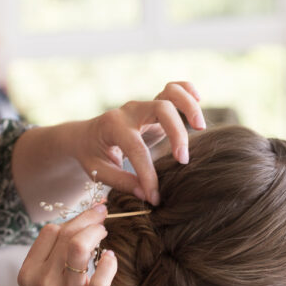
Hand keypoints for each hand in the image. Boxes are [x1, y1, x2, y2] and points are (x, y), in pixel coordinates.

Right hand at [18, 204, 116, 285]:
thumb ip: (50, 259)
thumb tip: (77, 226)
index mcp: (29, 272)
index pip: (49, 232)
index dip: (72, 218)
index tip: (88, 215)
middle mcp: (44, 280)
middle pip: (66, 233)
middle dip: (89, 218)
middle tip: (103, 215)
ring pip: (79, 246)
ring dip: (96, 231)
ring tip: (105, 233)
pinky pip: (102, 272)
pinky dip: (109, 260)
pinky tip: (111, 259)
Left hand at [76, 80, 204, 204]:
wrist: (85, 136)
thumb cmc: (91, 154)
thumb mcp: (98, 171)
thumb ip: (122, 182)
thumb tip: (146, 194)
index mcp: (113, 126)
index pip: (137, 150)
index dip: (148, 175)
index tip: (155, 197)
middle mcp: (130, 111)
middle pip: (162, 109)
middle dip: (177, 133)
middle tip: (183, 160)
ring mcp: (143, 107)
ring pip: (171, 92)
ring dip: (188, 106)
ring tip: (200, 127)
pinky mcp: (154, 108)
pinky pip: (174, 88)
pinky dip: (187, 90)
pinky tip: (198, 101)